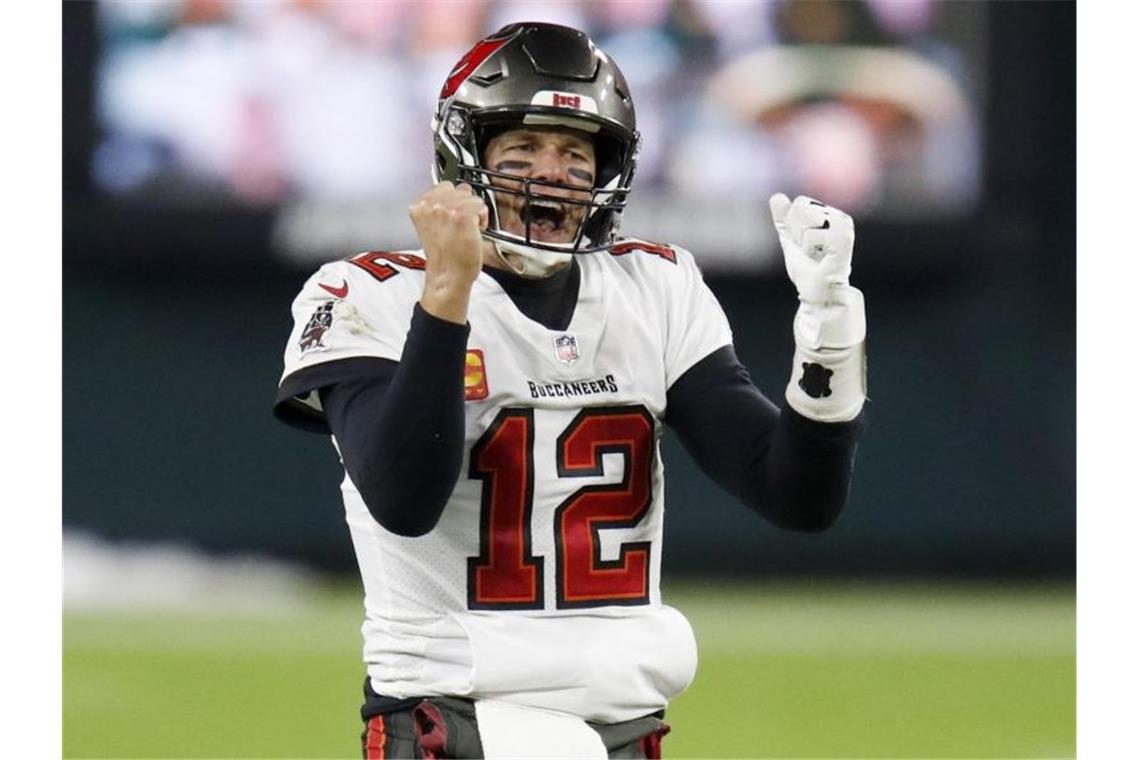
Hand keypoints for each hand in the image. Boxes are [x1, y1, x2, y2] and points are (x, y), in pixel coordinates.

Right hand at [409, 181, 488, 322]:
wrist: (448, 276)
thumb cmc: (443, 257)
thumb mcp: (430, 226)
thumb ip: (436, 208)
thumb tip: (454, 195)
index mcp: (419, 207)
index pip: (444, 186)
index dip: (454, 201)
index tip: (455, 213)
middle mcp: (431, 206)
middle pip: (459, 189)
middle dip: (465, 205)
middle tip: (462, 224)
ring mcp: (447, 210)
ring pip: (472, 197)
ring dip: (475, 211)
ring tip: (468, 228)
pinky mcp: (462, 216)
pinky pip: (481, 207)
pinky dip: (483, 219)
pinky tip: (475, 231)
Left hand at [768, 193, 854, 305]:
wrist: (817, 294)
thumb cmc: (807, 270)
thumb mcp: (791, 241)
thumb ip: (784, 219)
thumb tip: (776, 196)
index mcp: (832, 215)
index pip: (800, 203)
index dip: (794, 227)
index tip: (805, 246)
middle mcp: (841, 218)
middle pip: (801, 207)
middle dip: (797, 233)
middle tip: (810, 252)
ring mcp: (844, 227)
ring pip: (805, 217)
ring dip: (803, 242)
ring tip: (816, 256)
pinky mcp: (843, 239)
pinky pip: (811, 234)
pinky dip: (809, 249)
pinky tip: (821, 259)